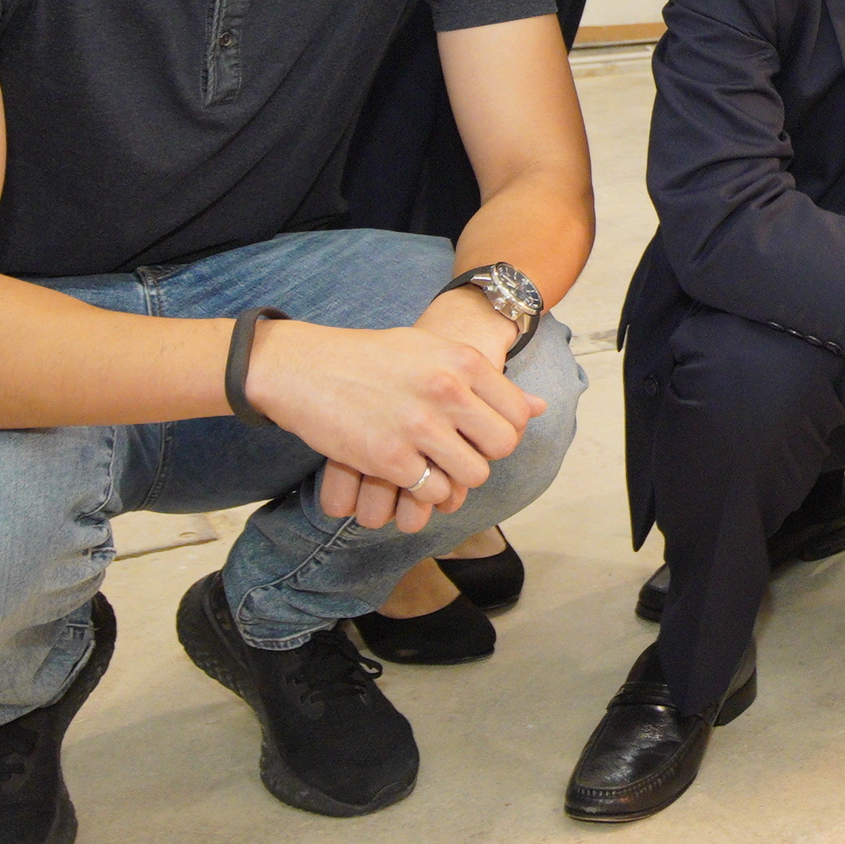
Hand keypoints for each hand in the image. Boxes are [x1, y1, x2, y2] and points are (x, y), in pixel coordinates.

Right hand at [244, 317, 545, 535]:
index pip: (518, 413)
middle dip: (484, 455)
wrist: (303, 366)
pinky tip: (406, 474)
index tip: (479, 431)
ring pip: (472, 476)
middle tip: (458, 451)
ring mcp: (420, 427)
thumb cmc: (370, 357)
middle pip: (502, 447)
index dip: (504, 429)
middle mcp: (448, 391)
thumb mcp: (432, 351)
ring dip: (456, 477)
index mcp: (463, 361)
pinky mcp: (389, 459)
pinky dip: (424, 491)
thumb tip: (541, 406)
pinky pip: (432, 492)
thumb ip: (484, 378)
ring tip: (432, 464)